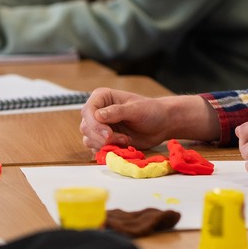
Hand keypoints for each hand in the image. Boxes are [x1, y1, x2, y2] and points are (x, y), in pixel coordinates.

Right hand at [79, 90, 218, 150]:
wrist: (161, 124)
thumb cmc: (151, 111)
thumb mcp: (136, 109)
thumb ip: (117, 111)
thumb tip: (97, 115)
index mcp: (102, 97)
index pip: (88, 111)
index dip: (95, 124)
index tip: (108, 134)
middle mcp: (97, 111)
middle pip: (86, 127)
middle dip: (103, 137)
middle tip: (123, 138)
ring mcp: (99, 126)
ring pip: (89, 140)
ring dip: (107, 144)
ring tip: (126, 140)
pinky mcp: (103, 140)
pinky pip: (95, 149)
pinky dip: (108, 150)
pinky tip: (123, 145)